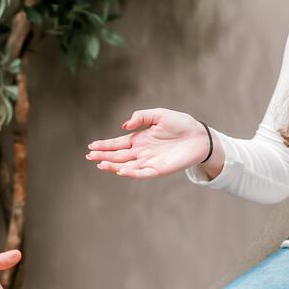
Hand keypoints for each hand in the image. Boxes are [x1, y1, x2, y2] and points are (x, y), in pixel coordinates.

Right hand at [86, 108, 210, 178]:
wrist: (199, 136)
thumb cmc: (180, 124)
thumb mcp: (158, 115)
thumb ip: (141, 117)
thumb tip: (124, 126)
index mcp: (139, 139)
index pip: (118, 144)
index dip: (104, 145)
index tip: (91, 147)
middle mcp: (141, 152)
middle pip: (118, 155)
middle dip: (103, 156)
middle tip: (89, 157)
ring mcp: (149, 161)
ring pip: (127, 165)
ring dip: (113, 165)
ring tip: (100, 164)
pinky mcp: (159, 169)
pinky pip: (142, 173)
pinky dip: (131, 173)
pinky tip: (120, 170)